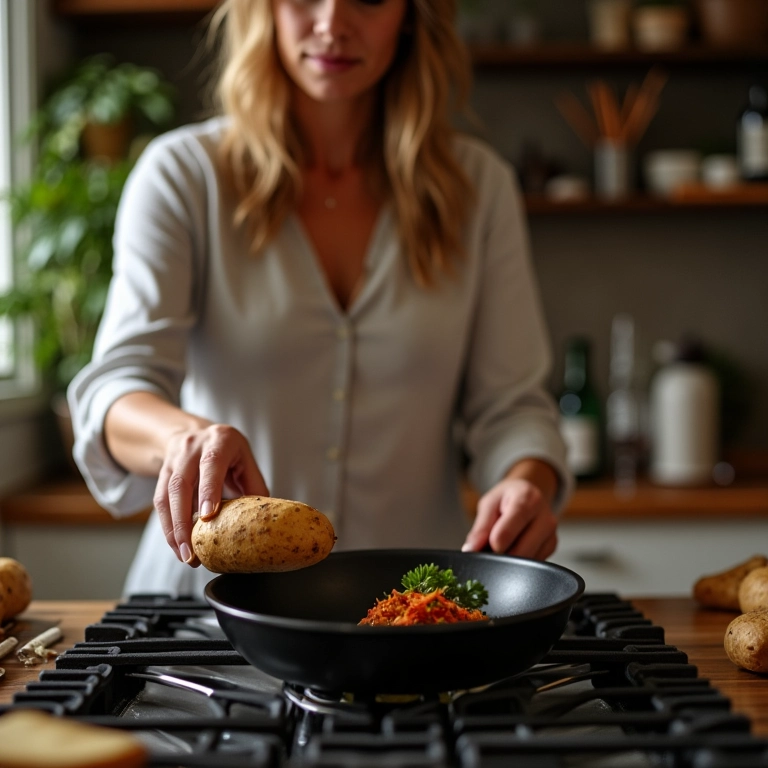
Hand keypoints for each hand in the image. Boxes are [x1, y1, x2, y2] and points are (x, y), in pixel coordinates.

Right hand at [153, 423, 268, 566]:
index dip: (209, 490)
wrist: (195, 433)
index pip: (211, 464)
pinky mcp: (162, 474)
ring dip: (173, 529)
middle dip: (184, 521)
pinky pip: (160, 503)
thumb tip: (260, 521)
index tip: (208, 516)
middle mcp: (192, 447)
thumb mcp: (245, 460)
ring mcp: (174, 460)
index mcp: (220, 440)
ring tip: (185, 556)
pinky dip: (168, 527)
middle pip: (181, 484)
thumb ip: (253, 486)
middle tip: (192, 551)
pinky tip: (177, 545)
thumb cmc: (228, 452)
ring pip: (166, 496)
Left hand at [461, 477, 557, 559]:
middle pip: (521, 549)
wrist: (527, 494)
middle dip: (501, 555)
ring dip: (510, 562)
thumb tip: (471, 550)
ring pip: (528, 561)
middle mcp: (545, 517)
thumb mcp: (489, 504)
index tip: (486, 547)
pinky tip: (512, 549)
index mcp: (527, 499)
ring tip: (500, 548)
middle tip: (489, 552)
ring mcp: (551, 533)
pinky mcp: (552, 546)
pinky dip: (519, 564)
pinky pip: (533, 563)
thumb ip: (481, 527)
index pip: (512, 527)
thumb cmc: (506, 499)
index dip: (495, 541)